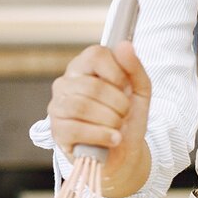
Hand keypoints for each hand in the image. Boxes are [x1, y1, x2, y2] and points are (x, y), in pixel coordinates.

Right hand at [46, 41, 151, 183]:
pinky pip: (75, 128)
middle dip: (118, 104)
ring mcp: (58, 107)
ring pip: (82, 106)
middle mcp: (66, 83)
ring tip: (118, 127)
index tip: (125, 88)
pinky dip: (100, 135)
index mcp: (84, 67)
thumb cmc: (128, 118)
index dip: (116, 72)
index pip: (95, 54)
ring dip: (110, 120)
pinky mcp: (57, 131)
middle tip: (124, 114)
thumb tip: (124, 44)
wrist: (124, 153)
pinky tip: (112, 139)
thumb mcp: (140, 91)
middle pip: (92, 85)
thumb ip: (134, 67)